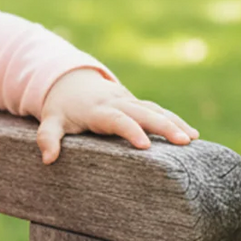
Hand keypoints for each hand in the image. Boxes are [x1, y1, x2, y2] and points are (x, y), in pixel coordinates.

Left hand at [36, 68, 198, 164]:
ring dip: (175, 122)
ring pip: (155, 109)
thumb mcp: (50, 121)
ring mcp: (129, 101)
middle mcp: (117, 102)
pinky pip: (158, 111)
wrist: (71, 81)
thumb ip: (48, 138)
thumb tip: (48, 159)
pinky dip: (175, 120)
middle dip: (164, 126)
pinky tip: (192, 134)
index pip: (117, 120)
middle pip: (144, 112)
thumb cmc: (60, 107)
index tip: (145, 145)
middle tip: (184, 141)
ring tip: (192, 139)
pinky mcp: (137, 103)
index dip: (131, 130)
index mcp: (97, 109)